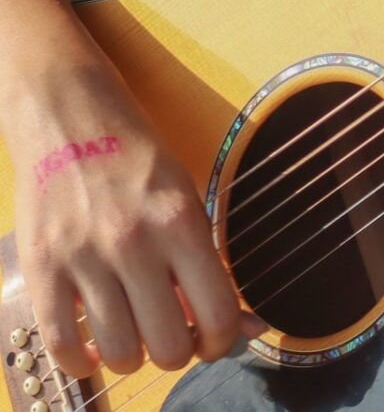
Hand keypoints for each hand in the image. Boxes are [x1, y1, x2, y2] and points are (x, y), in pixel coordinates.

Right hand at [12, 64, 259, 379]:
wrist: (69, 114)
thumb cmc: (135, 155)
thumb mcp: (185, 195)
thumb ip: (207, 262)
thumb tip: (248, 327)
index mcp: (181, 219)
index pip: (218, 314)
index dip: (222, 341)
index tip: (214, 337)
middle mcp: (134, 241)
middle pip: (169, 347)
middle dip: (177, 350)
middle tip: (170, 331)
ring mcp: (84, 256)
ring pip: (120, 355)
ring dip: (131, 356)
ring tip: (131, 332)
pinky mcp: (42, 267)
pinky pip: (63, 346)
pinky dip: (81, 361)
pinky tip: (91, 346)